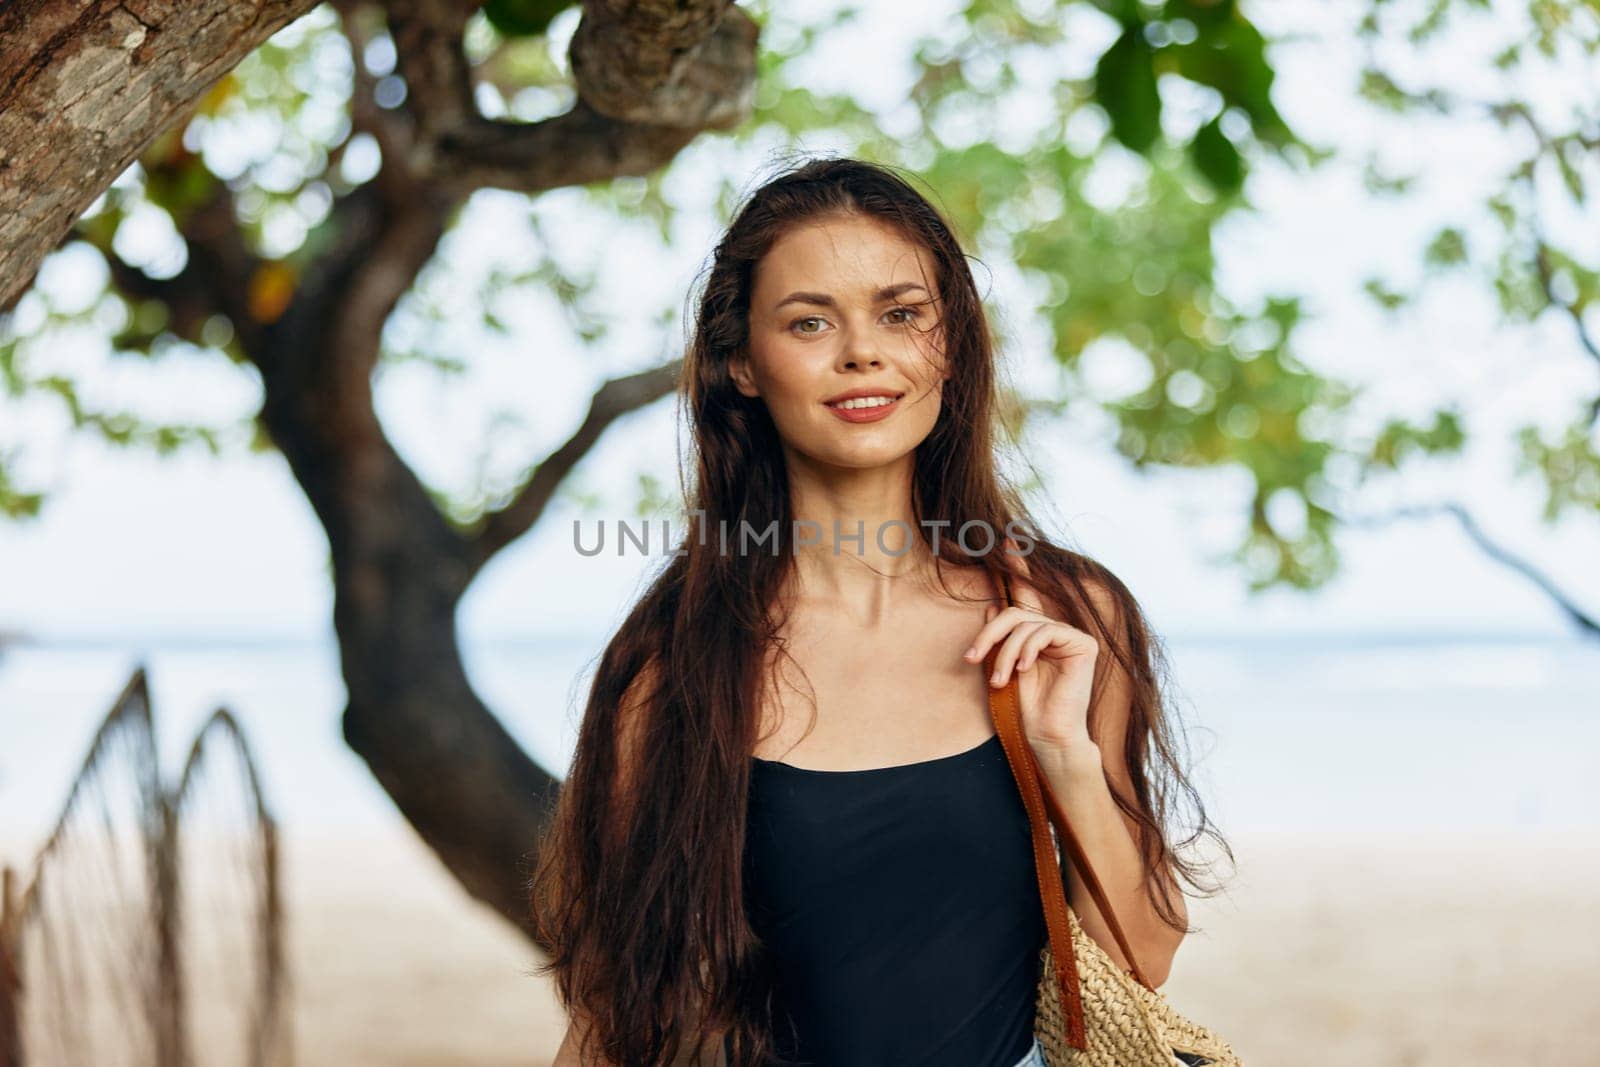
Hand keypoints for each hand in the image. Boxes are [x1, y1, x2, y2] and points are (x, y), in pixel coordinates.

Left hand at [962, 542, 1099, 761]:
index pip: (1026, 595)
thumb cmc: (1024, 707)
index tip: (1008, 541)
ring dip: (1005, 652)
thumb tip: (991, 606)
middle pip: (1014, 612)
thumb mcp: (1001, 667)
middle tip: (972, 657)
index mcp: (1035, 635)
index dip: (1018, 568)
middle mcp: (1054, 631)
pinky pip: (1045, 631)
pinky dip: (1028, 650)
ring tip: (1001, 679)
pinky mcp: (1083, 644)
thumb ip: (999, 637)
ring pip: (1025, 624)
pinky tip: (1024, 669)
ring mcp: (1070, 636)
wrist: (1046, 735)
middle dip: (989, 634)